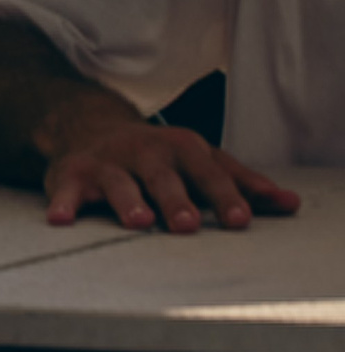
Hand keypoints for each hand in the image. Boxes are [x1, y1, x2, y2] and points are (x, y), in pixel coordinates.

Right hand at [40, 105, 300, 233]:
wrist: (91, 126)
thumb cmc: (158, 156)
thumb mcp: (201, 161)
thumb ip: (241, 184)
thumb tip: (289, 204)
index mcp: (182, 148)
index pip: (208, 173)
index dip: (225, 196)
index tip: (241, 220)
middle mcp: (145, 151)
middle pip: (163, 176)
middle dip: (175, 200)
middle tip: (188, 225)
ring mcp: (108, 162)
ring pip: (119, 182)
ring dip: (128, 202)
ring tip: (139, 222)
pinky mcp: (73, 174)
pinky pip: (67, 190)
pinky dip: (63, 203)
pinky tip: (62, 219)